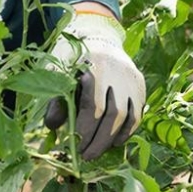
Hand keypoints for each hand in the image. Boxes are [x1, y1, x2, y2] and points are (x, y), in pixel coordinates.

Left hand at [44, 9, 144, 159]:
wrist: (96, 34)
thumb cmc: (71, 55)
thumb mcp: (59, 72)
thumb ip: (57, 98)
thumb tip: (52, 127)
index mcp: (94, 66)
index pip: (93, 106)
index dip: (85, 130)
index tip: (76, 148)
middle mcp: (117, 72)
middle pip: (112, 115)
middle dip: (99, 140)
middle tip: (87, 157)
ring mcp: (131, 78)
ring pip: (127, 116)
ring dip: (113, 138)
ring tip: (98, 152)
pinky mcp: (139, 84)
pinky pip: (138, 113)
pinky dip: (127, 130)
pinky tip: (115, 142)